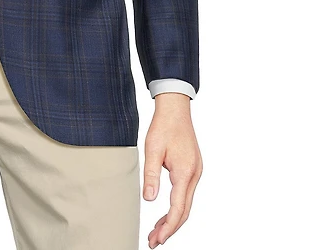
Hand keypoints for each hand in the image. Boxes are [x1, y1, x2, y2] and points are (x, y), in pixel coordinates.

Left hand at [143, 93, 201, 247]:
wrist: (175, 109)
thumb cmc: (163, 126)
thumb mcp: (152, 150)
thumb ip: (151, 176)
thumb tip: (150, 200)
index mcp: (185, 172)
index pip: (178, 209)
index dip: (168, 227)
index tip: (157, 239)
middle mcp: (194, 175)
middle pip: (185, 211)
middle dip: (170, 228)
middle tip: (154, 241)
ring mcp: (195, 172)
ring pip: (186, 203)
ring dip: (173, 218)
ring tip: (157, 230)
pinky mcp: (192, 168)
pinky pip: (186, 193)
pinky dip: (177, 206)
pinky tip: (166, 211)